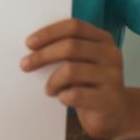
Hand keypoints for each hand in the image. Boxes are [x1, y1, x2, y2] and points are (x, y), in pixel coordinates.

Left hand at [22, 18, 129, 138]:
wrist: (115, 113)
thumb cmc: (89, 83)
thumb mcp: (81, 61)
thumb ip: (66, 50)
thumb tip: (32, 45)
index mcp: (103, 40)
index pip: (74, 27)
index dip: (49, 32)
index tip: (29, 43)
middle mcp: (112, 55)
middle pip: (70, 46)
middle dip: (42, 55)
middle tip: (25, 65)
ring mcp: (113, 78)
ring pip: (70, 71)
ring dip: (52, 81)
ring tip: (49, 89)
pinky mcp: (109, 100)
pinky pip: (75, 94)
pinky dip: (62, 96)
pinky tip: (62, 98)